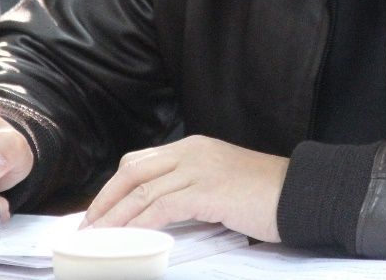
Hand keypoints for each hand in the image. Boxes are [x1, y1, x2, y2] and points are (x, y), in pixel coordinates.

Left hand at [82, 135, 288, 240]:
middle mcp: (192, 151)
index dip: (114, 187)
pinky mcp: (207, 190)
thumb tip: (159, 214)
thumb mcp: (220, 183)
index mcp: (193, 147)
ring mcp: (199, 168)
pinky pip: (161, 205)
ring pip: (142, 190)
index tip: (98, 212)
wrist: (299, 194)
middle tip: (86, 227)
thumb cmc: (264, 195)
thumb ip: (191, 189)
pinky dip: (139, 222)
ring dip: (115, 217)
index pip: (139, 161)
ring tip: (98, 238)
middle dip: (104, 201)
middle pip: (132, 171)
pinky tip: (128, 238)